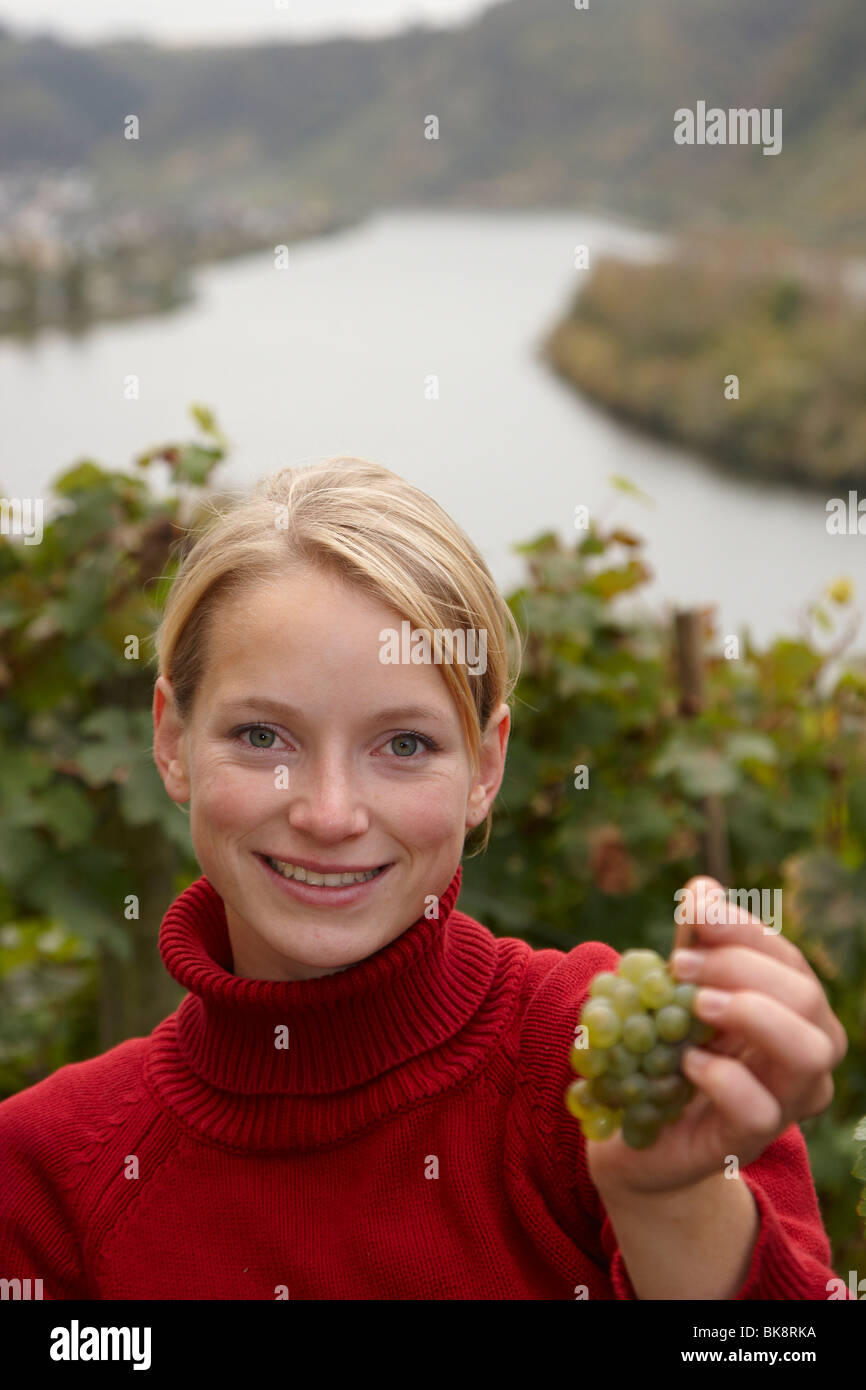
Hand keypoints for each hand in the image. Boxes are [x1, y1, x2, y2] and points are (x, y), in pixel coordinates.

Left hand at [585, 875, 847, 1200]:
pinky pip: (759, 1108)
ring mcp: (785, 1102)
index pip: (788, 959)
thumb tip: (704, 886)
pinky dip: (723, 1076)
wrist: (637, 1134)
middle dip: (742, 968)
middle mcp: (805, 1054)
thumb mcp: (678, 989)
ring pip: (809, 1051)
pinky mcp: (749, 1140)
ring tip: (696, 1005)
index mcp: (792, 1010)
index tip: (696, 910)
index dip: (745, 930)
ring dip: (751, 1013)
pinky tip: (687, 1062)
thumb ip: (695, 942)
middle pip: (805, 997)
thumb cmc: (670, 1051)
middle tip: (681, 964)